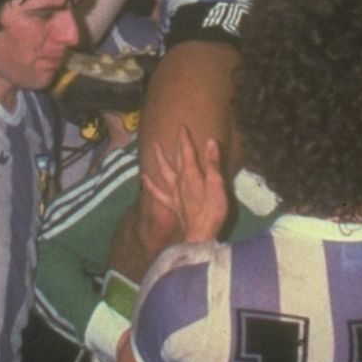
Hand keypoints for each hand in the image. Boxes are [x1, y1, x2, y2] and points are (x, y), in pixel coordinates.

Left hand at [138, 126, 227, 245]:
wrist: (200, 235)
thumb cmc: (212, 210)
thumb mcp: (217, 185)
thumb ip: (213, 163)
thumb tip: (210, 141)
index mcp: (191, 174)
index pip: (187, 152)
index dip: (184, 138)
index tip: (181, 126)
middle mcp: (179, 180)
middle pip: (176, 159)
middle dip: (176, 144)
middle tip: (175, 132)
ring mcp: (173, 192)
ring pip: (164, 171)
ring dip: (159, 158)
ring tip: (153, 146)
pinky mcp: (171, 204)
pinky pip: (157, 193)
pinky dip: (150, 184)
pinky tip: (143, 178)